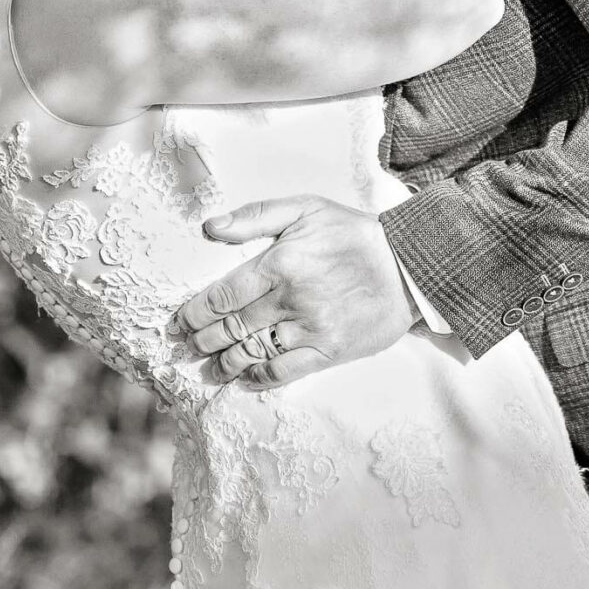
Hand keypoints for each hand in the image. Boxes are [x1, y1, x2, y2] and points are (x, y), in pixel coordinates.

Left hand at [172, 195, 415, 388]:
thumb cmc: (353, 234)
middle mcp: (291, 299)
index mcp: (280, 263)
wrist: (409, 265)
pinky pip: (285, 371)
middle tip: (185, 347)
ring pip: (253, 352)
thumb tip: (210, 227)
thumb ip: (255, 217)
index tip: (179, 321)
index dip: (195, 312)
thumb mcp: (306, 209)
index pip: (223, 295)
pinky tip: (245, 378)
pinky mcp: (330, 350)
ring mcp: (310, 328)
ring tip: (208, 368)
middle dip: (202, 340)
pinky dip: (260, 378)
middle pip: (232, 327)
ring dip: (224, 363)